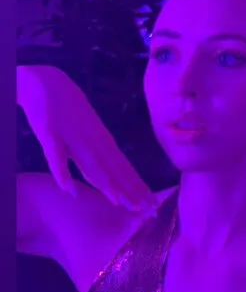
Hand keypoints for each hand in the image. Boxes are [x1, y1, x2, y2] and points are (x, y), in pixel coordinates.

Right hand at [17, 66, 156, 212]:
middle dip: (131, 191)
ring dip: (107, 184)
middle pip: (115, 171)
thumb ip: (97, 153)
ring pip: (92, 165)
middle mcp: (93, 142)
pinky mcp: (50, 133)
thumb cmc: (68, 109)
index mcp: (102, 142)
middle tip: (150, 209)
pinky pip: (56, 156)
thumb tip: (109, 173)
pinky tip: (69, 191)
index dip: (137, 187)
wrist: (46, 81)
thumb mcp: (87, 132)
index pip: (123, 169)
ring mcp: (73, 138)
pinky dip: (62, 172)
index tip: (153, 204)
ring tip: (121, 203)